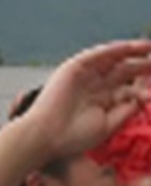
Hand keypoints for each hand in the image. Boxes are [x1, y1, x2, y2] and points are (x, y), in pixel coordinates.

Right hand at [28, 40, 150, 159]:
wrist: (45, 136)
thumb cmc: (72, 138)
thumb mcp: (108, 126)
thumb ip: (126, 111)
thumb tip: (142, 96)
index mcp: (100, 102)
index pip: (127, 90)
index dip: (143, 89)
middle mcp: (93, 87)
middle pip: (123, 72)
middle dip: (142, 66)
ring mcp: (83, 77)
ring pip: (113, 60)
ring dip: (132, 52)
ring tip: (149, 48)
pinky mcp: (73, 69)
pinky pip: (98, 55)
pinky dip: (116, 50)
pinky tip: (133, 47)